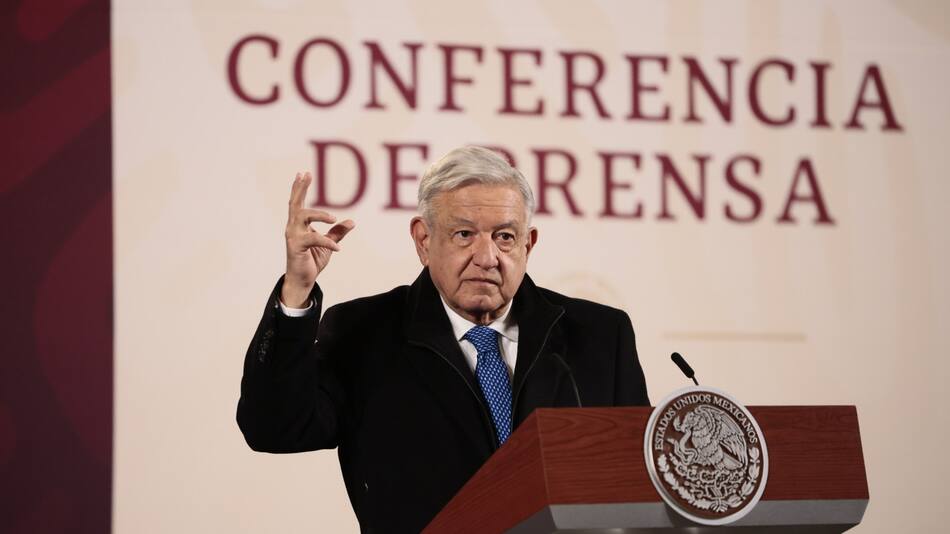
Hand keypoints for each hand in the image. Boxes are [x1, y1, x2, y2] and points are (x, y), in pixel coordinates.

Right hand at [281, 172, 354, 307]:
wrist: (303, 280)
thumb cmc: (312, 260)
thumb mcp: (328, 244)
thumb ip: (337, 232)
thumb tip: (352, 221)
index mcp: (299, 225)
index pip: (298, 202)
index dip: (300, 188)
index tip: (303, 172)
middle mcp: (293, 227)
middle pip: (295, 203)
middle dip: (300, 188)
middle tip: (306, 174)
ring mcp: (293, 236)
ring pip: (302, 216)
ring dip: (319, 214)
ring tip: (333, 219)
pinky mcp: (296, 247)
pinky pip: (313, 239)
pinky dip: (328, 241)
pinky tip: (338, 248)